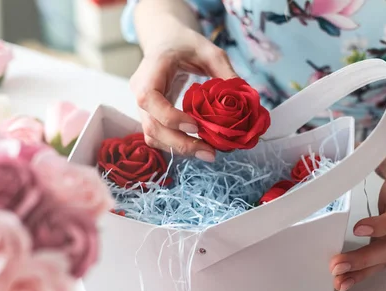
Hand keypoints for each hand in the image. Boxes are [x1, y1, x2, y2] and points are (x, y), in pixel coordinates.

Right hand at [130, 15, 237, 160]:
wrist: (166, 42)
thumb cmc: (186, 44)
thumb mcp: (210, 52)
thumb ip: (226, 74)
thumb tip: (245, 101)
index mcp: (150, 70)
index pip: (149, 98)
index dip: (170, 117)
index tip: (195, 126)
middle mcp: (140, 90)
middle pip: (151, 126)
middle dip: (180, 143)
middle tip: (210, 153)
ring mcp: (142, 106)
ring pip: (152, 136)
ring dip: (179, 149)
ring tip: (208, 153)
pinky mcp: (150, 116)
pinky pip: (158, 137)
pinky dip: (176, 145)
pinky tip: (198, 147)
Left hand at [329, 148, 385, 290]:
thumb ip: (368, 153)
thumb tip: (341, 150)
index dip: (381, 224)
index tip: (359, 227)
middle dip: (362, 259)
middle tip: (336, 264)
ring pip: (383, 260)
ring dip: (360, 273)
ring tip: (336, 281)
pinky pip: (379, 262)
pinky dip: (362, 274)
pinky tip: (342, 282)